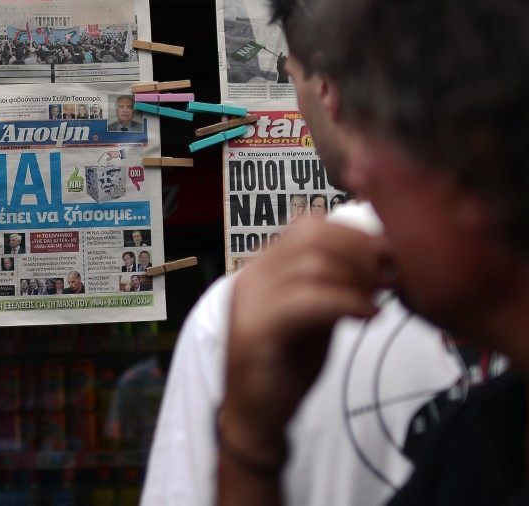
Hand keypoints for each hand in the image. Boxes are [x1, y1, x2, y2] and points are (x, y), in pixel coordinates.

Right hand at [221, 218, 393, 463]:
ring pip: (313, 265)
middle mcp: (253, 274)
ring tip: (377, 301)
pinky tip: (367, 318)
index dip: (354, 235)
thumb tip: (377, 258)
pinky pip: (308, 301)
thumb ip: (334, 284)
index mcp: (264, 265)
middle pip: (313, 237)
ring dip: (357, 280)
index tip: (387, 257)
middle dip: (360, 253)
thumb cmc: (289, 363)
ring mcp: (251, 299)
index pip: (310, 225)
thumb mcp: (317, 313)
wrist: (257, 413)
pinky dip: (346, 304)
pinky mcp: (258, 329)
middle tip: (387, 278)